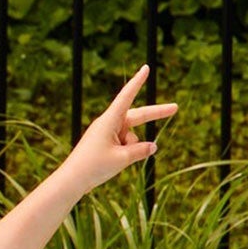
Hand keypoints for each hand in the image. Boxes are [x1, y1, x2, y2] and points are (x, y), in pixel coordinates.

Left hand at [66, 66, 177, 191]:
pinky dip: (125, 153)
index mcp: (110, 120)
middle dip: (156, 114)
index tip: (146, 68)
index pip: (127, 96)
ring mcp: (106, 133)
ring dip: (131, 149)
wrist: (71, 181)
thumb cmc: (93, 167)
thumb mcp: (122, 159)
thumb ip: (140, 151)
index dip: (138, 82)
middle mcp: (108, 122)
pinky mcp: (104, 143)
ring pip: (131, 137)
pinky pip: (123, 145)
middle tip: (176, 107)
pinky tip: (112, 163)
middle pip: (138, 115)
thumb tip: (153, 146)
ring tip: (114, 159)